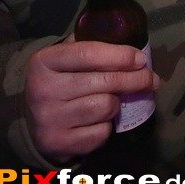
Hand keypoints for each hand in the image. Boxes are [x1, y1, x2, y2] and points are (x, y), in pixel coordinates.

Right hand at [25, 39, 159, 161]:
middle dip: (135, 80)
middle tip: (151, 79)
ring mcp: (49, 119)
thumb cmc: (59, 83)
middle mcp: (43, 90)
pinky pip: (101, 133)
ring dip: (116, 104)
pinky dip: (106, 127)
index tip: (141, 59)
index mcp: (43, 62)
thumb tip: (129, 39)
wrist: (32, 124)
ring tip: (112, 101)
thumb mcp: (63, 59)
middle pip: (105, 82)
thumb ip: (88, 45)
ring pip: (106, 106)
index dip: (120, 55)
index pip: (88, 53)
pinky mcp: (59, 143)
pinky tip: (98, 122)